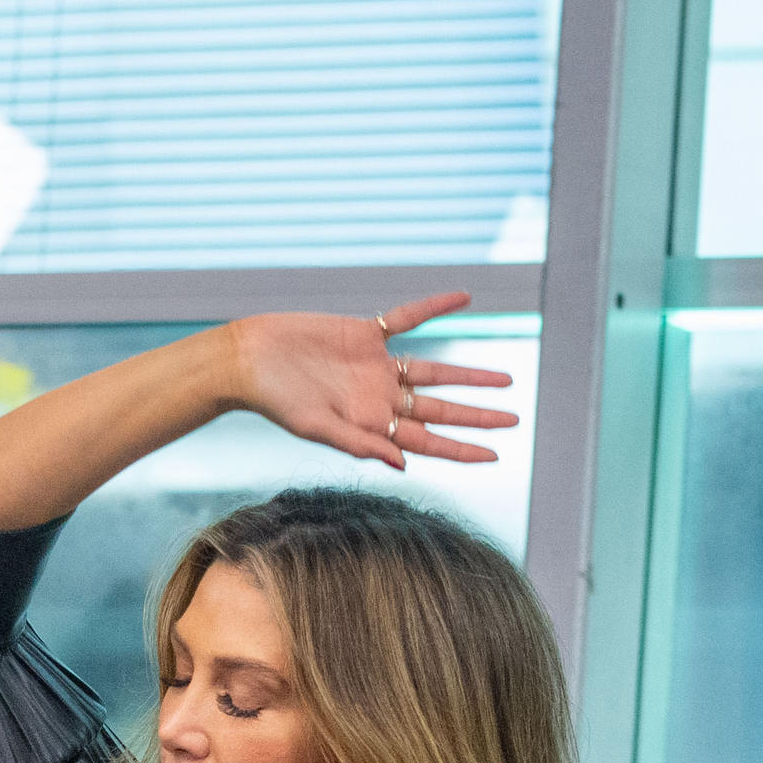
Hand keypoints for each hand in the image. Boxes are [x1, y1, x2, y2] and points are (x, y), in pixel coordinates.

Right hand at [223, 295, 517, 473]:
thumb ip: (360, 444)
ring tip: (505, 378)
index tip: (494, 455)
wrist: (248, 358)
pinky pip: (410, 317)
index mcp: (372, 425)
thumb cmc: (274, 401)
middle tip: (515, 418)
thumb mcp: (317, 428)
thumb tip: (404, 464)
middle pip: (440, 408)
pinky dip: (435, 307)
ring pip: (435, 369)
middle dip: (477, 415)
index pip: (427, 441)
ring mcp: (376, 366)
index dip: (460, 449)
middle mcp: (380, 397)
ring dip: (469, 373)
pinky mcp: (365, 334)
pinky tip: (465, 298)